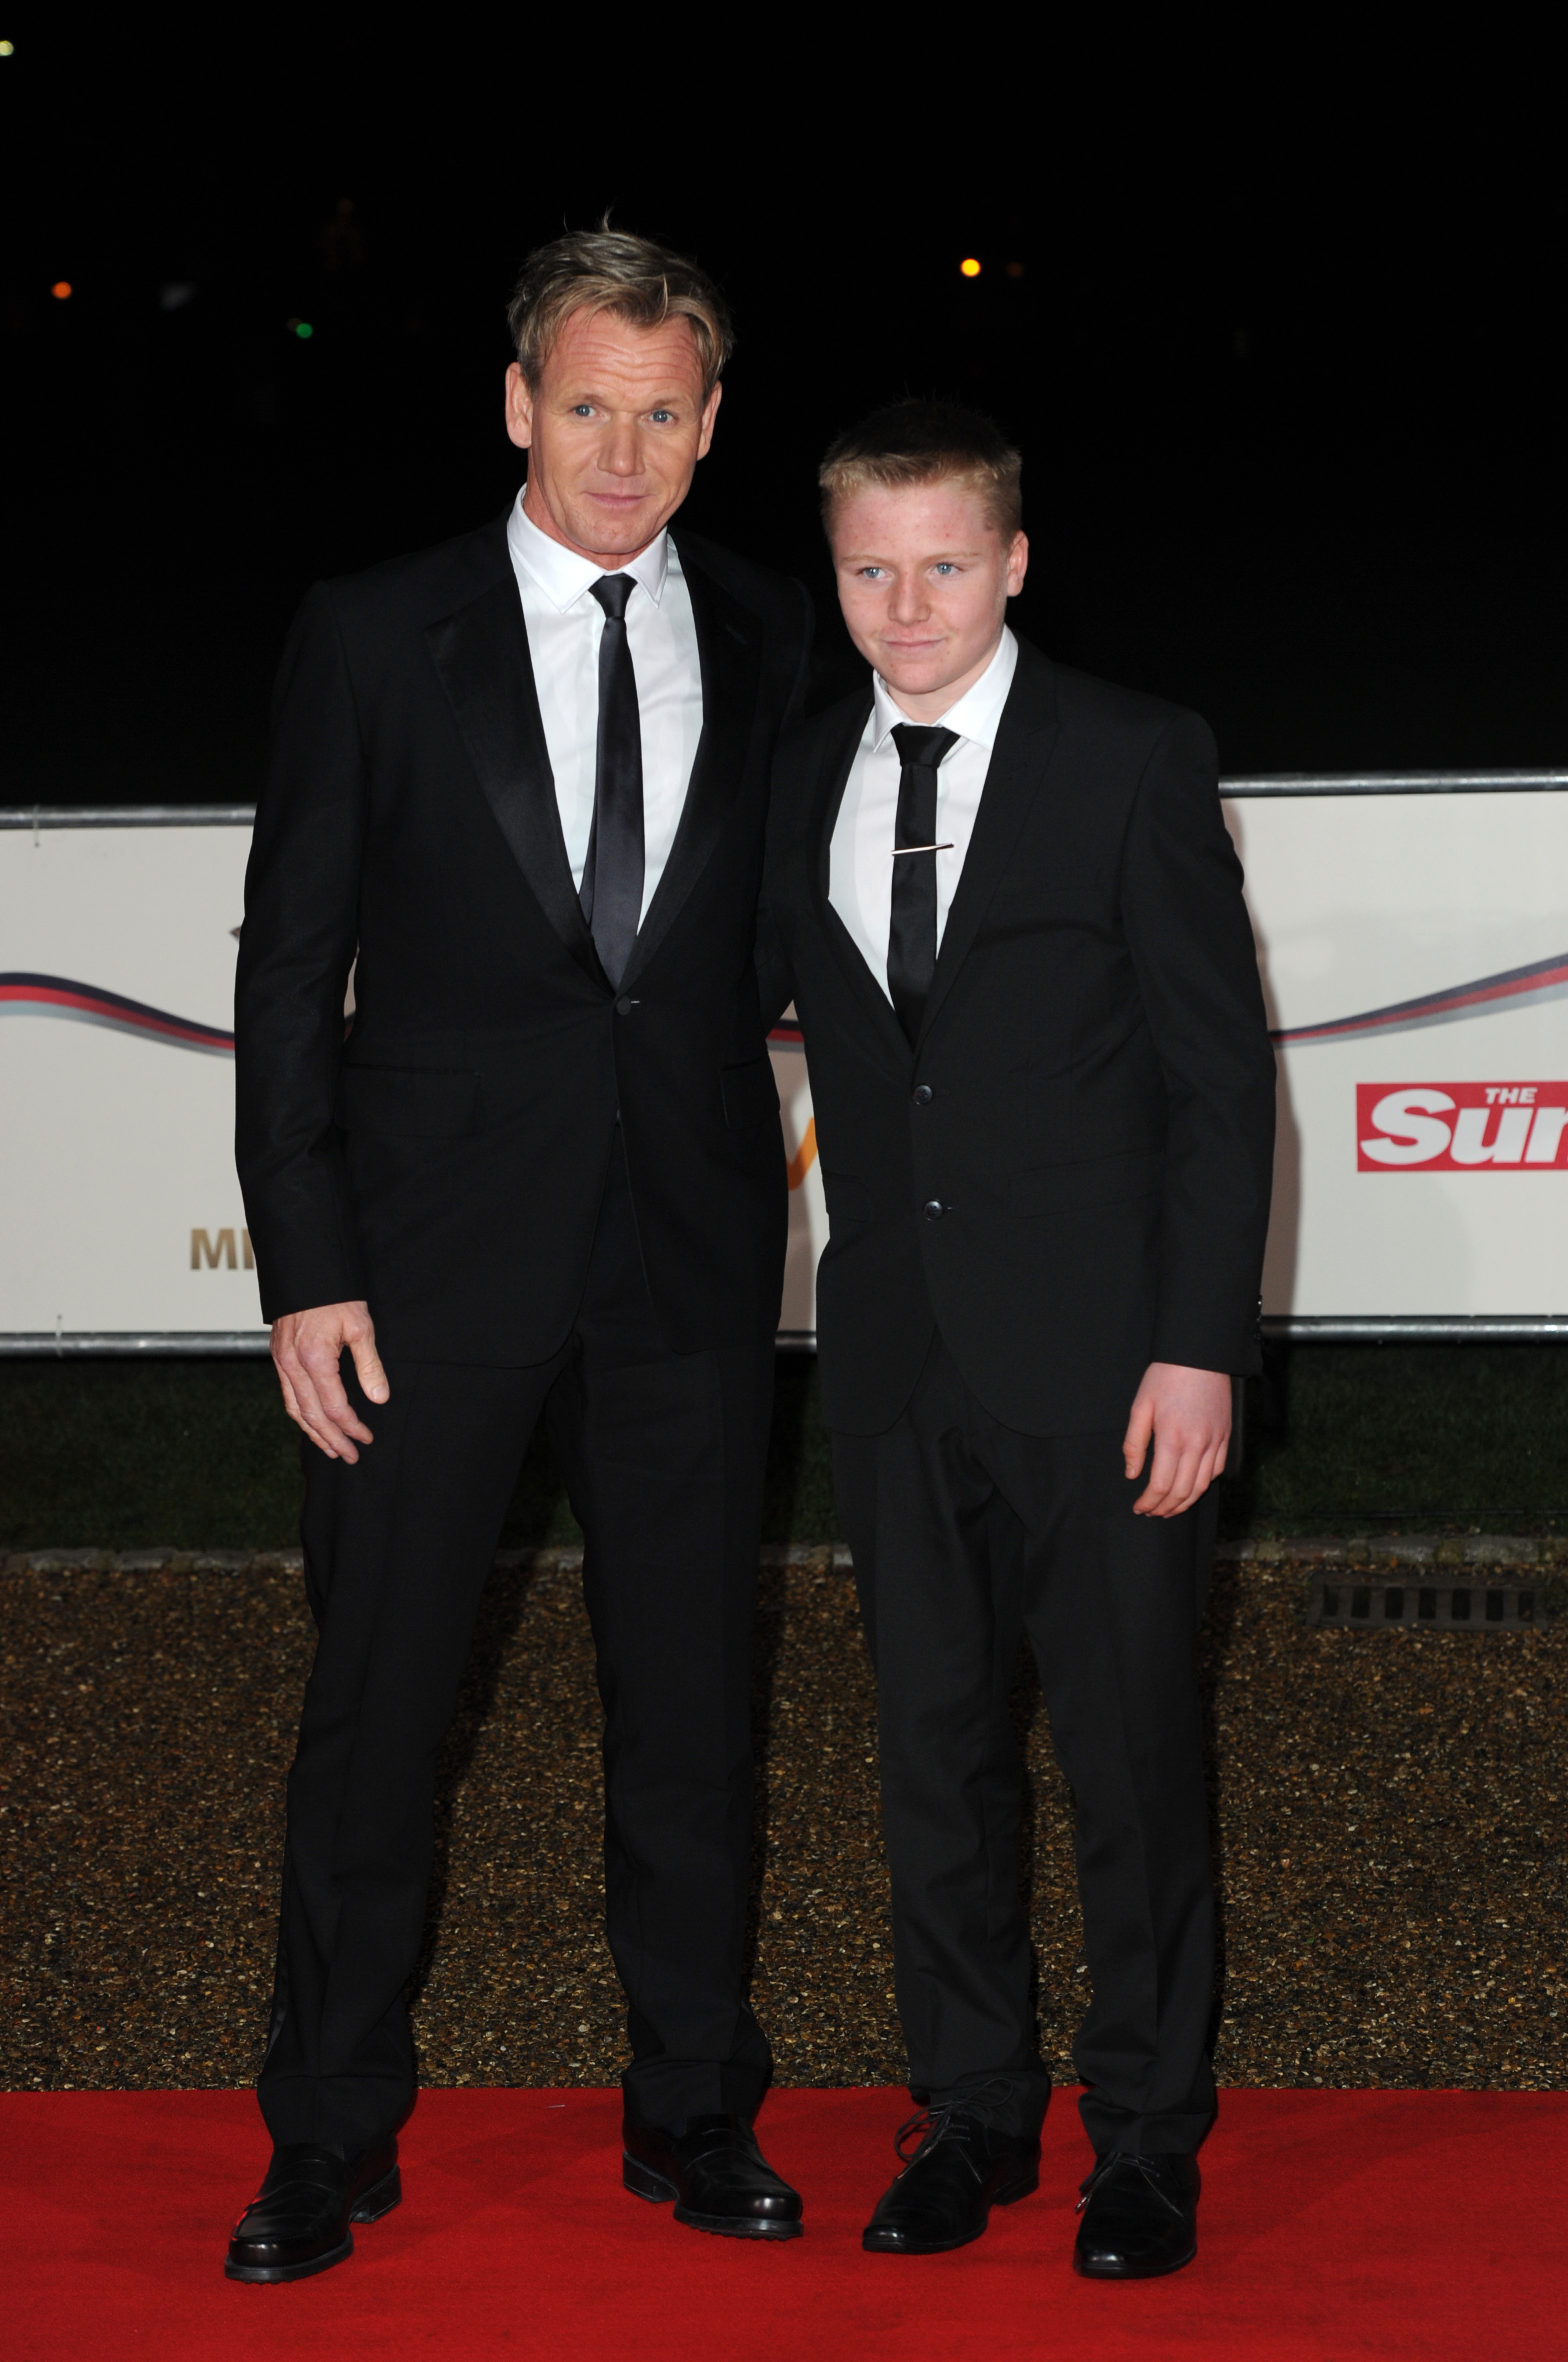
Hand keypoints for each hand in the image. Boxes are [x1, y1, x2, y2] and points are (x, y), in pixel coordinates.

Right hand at [270, 1300, 388, 1462]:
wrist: (305, 1270)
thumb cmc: (335, 1295)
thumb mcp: (360, 1327)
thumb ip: (369, 1366)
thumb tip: (379, 1398)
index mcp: (314, 1359)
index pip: (334, 1407)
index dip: (351, 1426)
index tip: (366, 1437)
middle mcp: (292, 1365)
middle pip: (311, 1415)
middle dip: (332, 1439)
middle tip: (350, 1456)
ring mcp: (281, 1361)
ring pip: (294, 1408)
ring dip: (313, 1432)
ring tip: (331, 1449)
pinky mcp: (278, 1356)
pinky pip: (287, 1394)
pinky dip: (300, 1413)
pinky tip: (312, 1421)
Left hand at [1122, 1362, 1231, 1517]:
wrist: (1199, 1356)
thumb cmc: (1165, 1377)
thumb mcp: (1140, 1407)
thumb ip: (1134, 1444)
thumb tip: (1132, 1474)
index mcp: (1173, 1438)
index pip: (1161, 1485)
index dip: (1149, 1502)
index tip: (1139, 1507)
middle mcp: (1198, 1445)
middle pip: (1182, 1491)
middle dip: (1165, 1508)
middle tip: (1151, 1512)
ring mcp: (1215, 1441)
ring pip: (1202, 1485)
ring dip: (1185, 1503)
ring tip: (1169, 1509)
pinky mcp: (1226, 1436)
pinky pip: (1217, 1470)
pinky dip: (1204, 1485)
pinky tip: (1191, 1489)